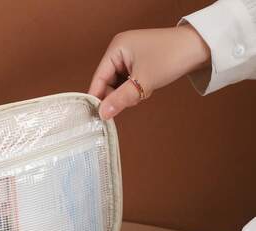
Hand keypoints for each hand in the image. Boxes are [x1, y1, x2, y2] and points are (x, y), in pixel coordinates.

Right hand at [89, 26, 209, 119]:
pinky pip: (129, 83)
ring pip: (119, 85)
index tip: (98, 116)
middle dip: (118, 95)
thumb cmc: (170, 57)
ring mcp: (130, 57)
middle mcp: (120, 51)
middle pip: (108, 82)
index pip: (99, 78)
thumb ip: (120, 99)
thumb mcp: (142, 82)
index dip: (98, 97)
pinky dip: (136, 90)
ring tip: (143, 92)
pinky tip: (147, 90)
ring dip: (129, 94)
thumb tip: (102, 113)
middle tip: (131, 102)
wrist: (198, 48)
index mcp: (116, 49)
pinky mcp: (140, 64)